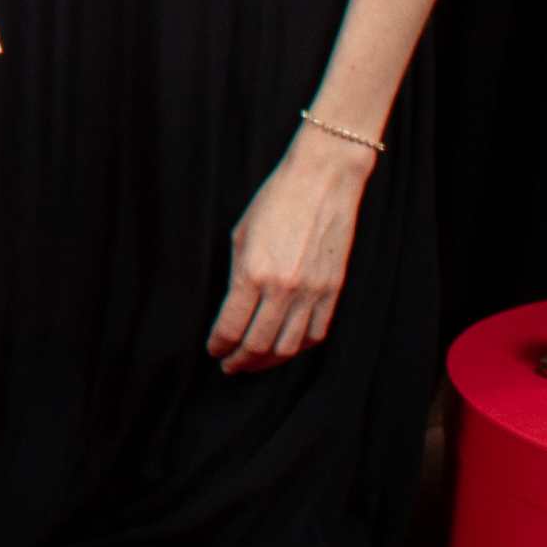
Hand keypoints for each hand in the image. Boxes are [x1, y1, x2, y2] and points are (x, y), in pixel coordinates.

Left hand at [209, 129, 369, 371]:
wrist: (322, 181)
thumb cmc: (276, 201)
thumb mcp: (242, 235)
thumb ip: (237, 276)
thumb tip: (233, 310)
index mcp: (253, 273)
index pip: (231, 326)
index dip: (219, 344)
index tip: (213, 350)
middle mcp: (284, 289)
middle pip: (258, 344)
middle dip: (240, 361)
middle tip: (230, 366)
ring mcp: (312, 292)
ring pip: (288, 347)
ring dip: (268, 361)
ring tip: (254, 362)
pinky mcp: (333, 291)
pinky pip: (316, 333)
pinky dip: (298, 347)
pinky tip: (284, 347)